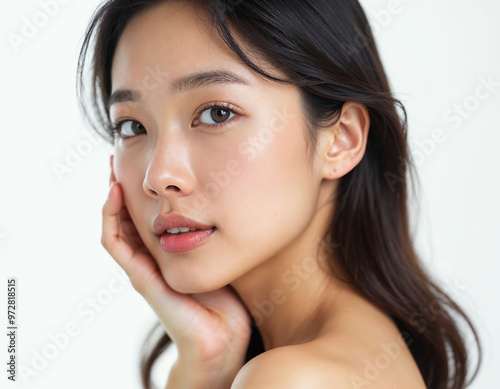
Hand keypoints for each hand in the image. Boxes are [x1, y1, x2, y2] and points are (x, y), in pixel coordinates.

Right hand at [101, 174, 250, 388]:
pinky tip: (115, 194)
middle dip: (121, 188)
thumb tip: (233, 201)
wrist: (222, 338)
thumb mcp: (221, 256)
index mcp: (165, 254)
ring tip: (112, 169)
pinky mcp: (141, 278)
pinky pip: (116, 244)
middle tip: (119, 157)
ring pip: (115, 226)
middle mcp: (149, 260)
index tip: (141, 163)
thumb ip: (218, 235)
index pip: (144, 217)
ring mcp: (141, 269)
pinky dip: (110, 219)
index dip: (139, 191)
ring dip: (110, 197)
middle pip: (126, 218)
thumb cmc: (227, 300)